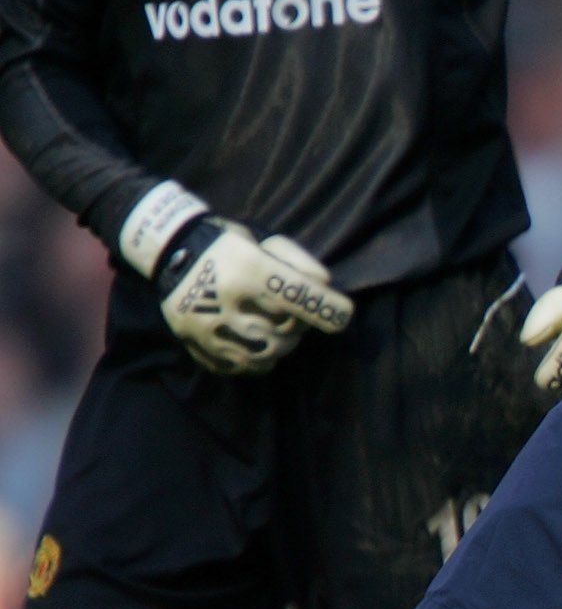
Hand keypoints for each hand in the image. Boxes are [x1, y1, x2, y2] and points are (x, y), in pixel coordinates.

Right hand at [148, 216, 352, 375]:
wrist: (171, 250)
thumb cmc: (229, 245)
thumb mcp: (265, 241)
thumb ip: (298, 263)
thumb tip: (326, 286)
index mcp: (247, 269)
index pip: (299, 296)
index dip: (327, 308)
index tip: (342, 314)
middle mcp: (226, 300)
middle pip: (286, 332)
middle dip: (297, 327)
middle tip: (289, 315)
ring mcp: (207, 326)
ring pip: (266, 355)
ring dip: (279, 346)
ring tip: (272, 329)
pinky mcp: (195, 343)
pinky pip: (240, 366)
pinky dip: (255, 360)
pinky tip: (252, 343)